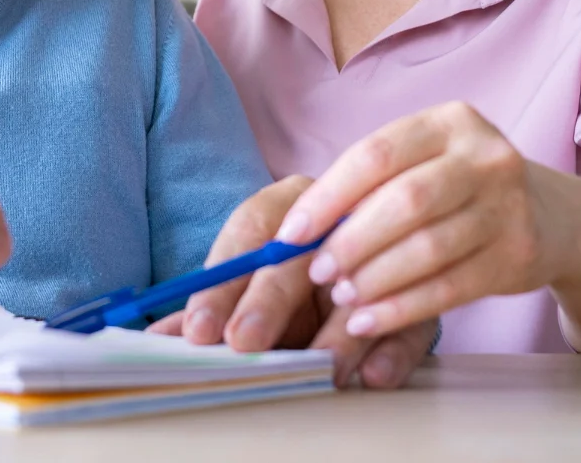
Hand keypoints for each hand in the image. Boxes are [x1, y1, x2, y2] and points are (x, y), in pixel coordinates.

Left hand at [149, 176, 436, 387]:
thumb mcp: (246, 284)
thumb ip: (208, 309)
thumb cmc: (288, 275)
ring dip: (336, 334)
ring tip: (316, 369)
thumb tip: (158, 338)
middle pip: (299, 255)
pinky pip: (414, 317)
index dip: (221, 285)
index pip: (249, 232)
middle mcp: (334, 214)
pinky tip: (370, 376)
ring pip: (360, 284)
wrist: (357, 258)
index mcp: (287, 203)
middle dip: (268, 303)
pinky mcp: (422, 286)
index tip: (200, 331)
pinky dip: (392, 350)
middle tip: (245, 344)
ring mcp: (382, 246)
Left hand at [276, 100, 561, 344]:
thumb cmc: (459, 188)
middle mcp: (485, 156)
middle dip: (351, 242)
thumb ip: (369, 187)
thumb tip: (295, 231)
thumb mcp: (423, 164)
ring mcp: (509, 205)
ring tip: (342, 298)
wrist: (552, 216)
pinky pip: (451, 287)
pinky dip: (403, 308)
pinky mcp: (519, 254)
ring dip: (375, 279)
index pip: (375, 155)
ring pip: (428, 248)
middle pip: (404, 202)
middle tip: (317, 271)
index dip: (327, 197)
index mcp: (449, 122)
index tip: (290, 233)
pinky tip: (369, 320)